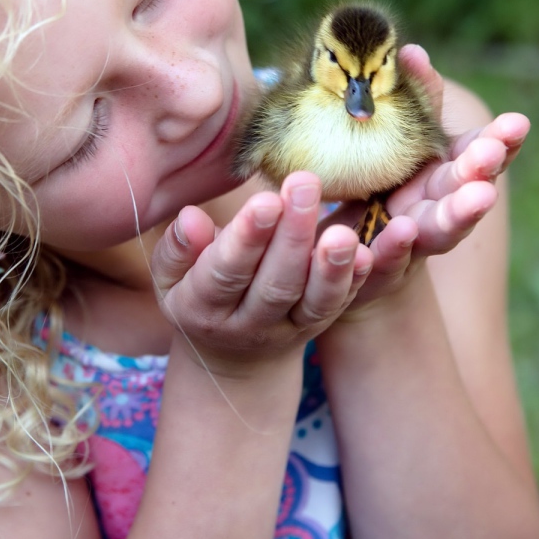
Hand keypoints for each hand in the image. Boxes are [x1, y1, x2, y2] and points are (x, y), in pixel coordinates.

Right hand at [152, 172, 371, 374]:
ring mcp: (286, 328)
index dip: (247, 237)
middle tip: (306, 184)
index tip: (266, 199)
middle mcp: (247, 323)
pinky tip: (367, 254)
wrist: (232, 355)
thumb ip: (178, 249)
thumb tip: (190, 218)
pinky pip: (336, 306)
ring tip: (343, 231)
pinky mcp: (316, 325)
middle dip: (293, 235)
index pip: (226, 271)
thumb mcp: (171, 277)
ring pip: (312, 301)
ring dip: (331, 266)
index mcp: (203, 306)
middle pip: (274, 282)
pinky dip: (353, 281)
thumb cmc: (198, 293)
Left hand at [329, 44, 529, 310]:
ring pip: (440, 230)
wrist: (344, 252)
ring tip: (478, 196)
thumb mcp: (396, 138)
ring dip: (460, 213)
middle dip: (481, 172)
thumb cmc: (377, 182)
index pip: (480, 155)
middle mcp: (437, 209)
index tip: (517, 123)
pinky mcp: (379, 269)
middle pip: (465, 191)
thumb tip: (411, 51)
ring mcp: (413, 243)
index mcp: (444, 174)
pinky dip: (396, 248)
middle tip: (493, 154)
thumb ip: (412, 101)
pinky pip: (387, 260)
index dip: (500, 142)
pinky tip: (402, 232)